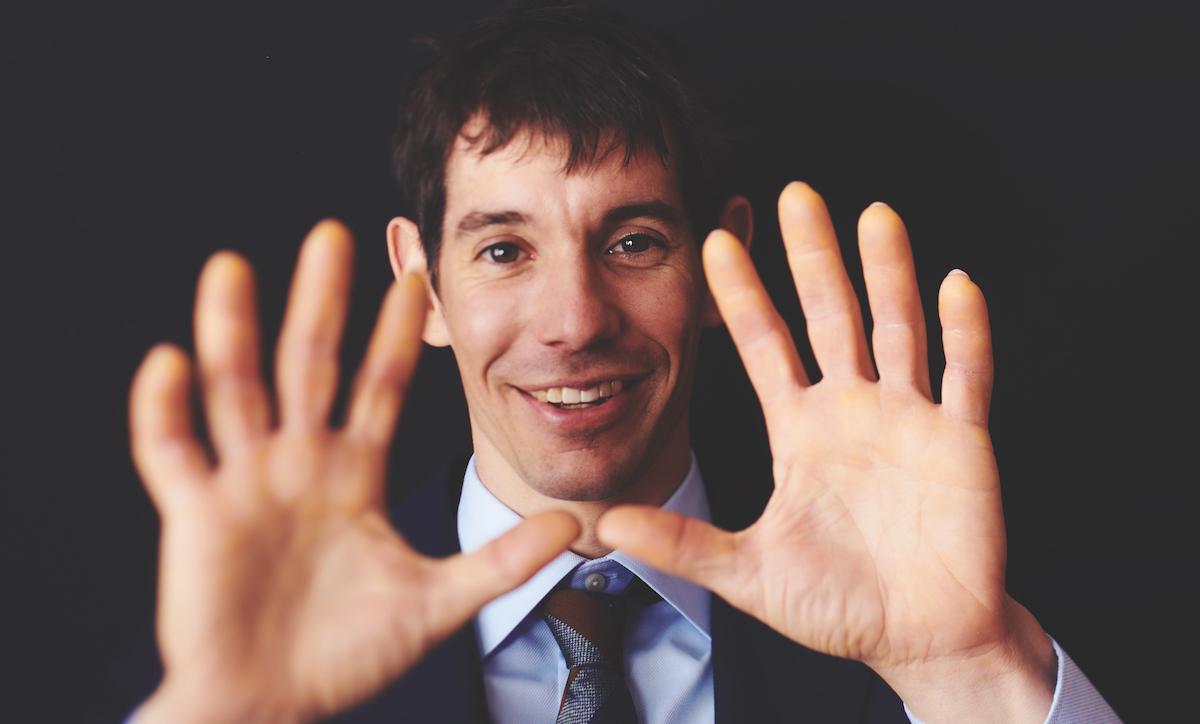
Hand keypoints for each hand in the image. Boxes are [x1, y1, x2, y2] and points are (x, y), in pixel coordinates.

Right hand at [130, 221, 577, 722]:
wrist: (275, 704)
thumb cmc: (349, 654)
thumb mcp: (438, 602)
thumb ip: (503, 562)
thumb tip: (573, 525)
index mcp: (353, 474)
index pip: (380, 385)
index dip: (398, 334)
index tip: (419, 278)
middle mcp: (299, 464)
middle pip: (310, 366)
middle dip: (322, 302)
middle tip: (335, 234)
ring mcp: (245, 484)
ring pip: (236, 392)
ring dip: (231, 331)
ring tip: (232, 267)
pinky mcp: (196, 515)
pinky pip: (171, 452)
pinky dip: (164, 410)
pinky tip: (169, 362)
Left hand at [598, 184, 1054, 720]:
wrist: (918, 637)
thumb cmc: (837, 604)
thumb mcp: (748, 572)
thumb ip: (683, 543)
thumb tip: (608, 524)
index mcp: (800, 430)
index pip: (765, 346)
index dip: (742, 296)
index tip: (716, 240)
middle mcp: (851, 410)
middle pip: (830, 316)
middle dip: (812, 257)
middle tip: (794, 193)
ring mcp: (908, 419)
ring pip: (898, 330)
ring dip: (889, 273)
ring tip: (874, 214)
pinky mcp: (961, 441)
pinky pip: (965, 377)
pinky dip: (965, 333)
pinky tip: (955, 284)